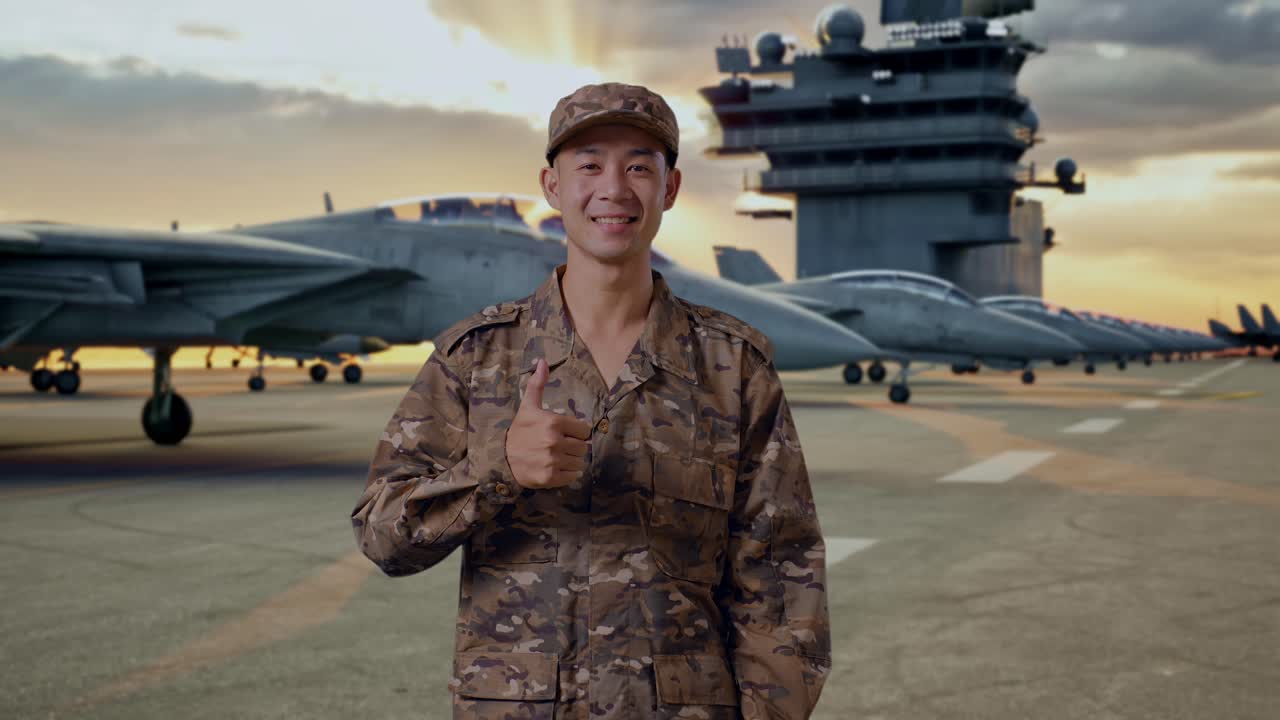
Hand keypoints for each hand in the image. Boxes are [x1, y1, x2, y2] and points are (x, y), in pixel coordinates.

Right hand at [505, 358, 590, 488]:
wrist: (502, 459)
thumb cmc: (519, 431)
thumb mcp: (528, 407)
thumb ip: (537, 384)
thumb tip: (543, 361)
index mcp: (553, 422)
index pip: (584, 430)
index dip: (576, 432)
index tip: (565, 433)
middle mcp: (554, 442)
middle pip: (583, 447)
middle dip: (574, 446)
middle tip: (560, 446)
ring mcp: (552, 461)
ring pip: (580, 462)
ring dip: (572, 460)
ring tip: (558, 457)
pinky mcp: (550, 478)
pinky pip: (574, 476)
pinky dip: (569, 474)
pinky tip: (557, 467)